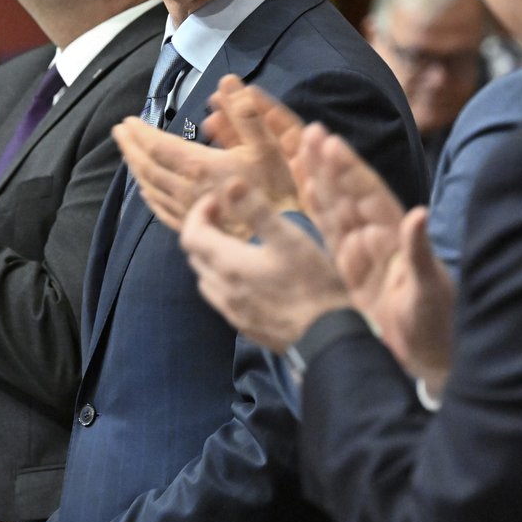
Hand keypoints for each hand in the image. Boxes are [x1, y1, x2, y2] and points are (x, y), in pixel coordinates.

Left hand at [114, 75, 299, 231]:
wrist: (279, 239)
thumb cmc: (276, 191)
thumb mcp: (268, 146)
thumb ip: (246, 113)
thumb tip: (226, 81)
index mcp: (200, 166)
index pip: (158, 146)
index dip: (140, 132)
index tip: (127, 120)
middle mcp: (186, 189)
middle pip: (147, 167)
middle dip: (130, 147)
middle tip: (119, 132)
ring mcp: (187, 212)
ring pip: (150, 188)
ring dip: (135, 168)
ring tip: (128, 153)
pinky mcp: (193, 228)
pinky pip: (161, 210)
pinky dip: (148, 195)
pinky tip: (145, 191)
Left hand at [181, 180, 351, 352]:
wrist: (330, 338)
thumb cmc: (313, 283)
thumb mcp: (289, 239)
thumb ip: (256, 211)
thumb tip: (230, 183)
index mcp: (228, 265)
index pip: (191, 235)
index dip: (198, 212)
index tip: (218, 200)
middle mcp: (223, 291)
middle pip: (196, 256)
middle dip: (205, 231)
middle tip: (226, 216)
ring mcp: (233, 313)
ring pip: (207, 280)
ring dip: (213, 257)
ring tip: (235, 244)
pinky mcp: (247, 327)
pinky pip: (222, 299)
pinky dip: (224, 280)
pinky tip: (248, 277)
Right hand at [298, 126, 453, 383]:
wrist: (430, 356)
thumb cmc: (436, 323)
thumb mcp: (430, 289)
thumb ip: (419, 251)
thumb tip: (418, 214)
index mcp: (397, 236)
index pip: (369, 194)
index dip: (350, 169)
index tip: (331, 142)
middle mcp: (379, 237)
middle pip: (349, 193)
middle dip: (331, 164)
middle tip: (311, 131)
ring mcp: (363, 251)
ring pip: (336, 207)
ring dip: (321, 179)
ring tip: (304, 148)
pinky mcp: (351, 268)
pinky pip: (330, 233)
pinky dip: (317, 209)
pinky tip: (304, 188)